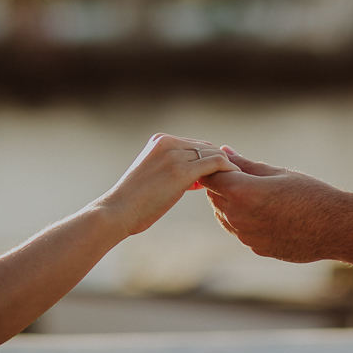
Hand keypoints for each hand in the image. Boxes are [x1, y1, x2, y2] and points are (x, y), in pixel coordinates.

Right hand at [98, 134, 239, 237]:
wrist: (117, 211)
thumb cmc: (134, 202)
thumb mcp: (152, 176)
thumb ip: (172, 170)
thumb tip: (195, 178)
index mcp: (159, 140)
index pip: (194, 144)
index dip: (207, 158)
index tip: (216, 174)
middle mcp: (168, 142)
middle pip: (205, 147)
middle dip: (218, 161)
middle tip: (230, 178)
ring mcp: (175, 155)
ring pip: (212, 153)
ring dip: (225, 166)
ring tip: (234, 181)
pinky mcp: (182, 170)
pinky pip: (214, 163)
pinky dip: (227, 169)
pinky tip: (233, 180)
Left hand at [201, 148, 344, 262]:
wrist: (334, 228)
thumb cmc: (309, 194)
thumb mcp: (277, 172)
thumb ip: (246, 164)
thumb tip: (225, 151)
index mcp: (241, 192)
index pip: (210, 177)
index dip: (216, 168)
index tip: (230, 163)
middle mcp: (237, 216)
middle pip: (214, 196)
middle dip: (223, 184)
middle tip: (245, 174)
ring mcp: (245, 236)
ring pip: (224, 215)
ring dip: (231, 202)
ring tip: (258, 193)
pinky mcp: (255, 248)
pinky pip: (239, 230)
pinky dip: (244, 219)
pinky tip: (267, 212)